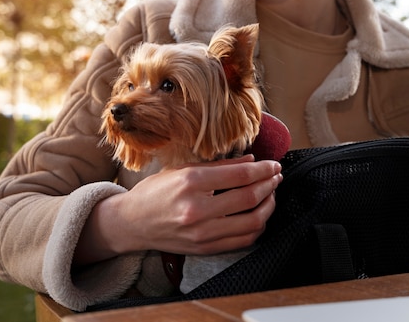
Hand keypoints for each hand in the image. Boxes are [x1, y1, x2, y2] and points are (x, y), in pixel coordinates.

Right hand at [75, 155, 282, 263]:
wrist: (132, 223)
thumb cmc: (155, 192)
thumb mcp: (182, 170)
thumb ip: (219, 166)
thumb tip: (251, 160)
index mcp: (191, 183)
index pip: (240, 175)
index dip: (263, 169)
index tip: (273, 165)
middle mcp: (197, 209)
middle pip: (249, 197)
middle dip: (270, 184)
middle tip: (276, 176)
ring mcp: (202, 232)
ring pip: (252, 222)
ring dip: (269, 206)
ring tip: (271, 194)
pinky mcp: (205, 248)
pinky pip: (243, 240)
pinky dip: (257, 226)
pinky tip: (259, 214)